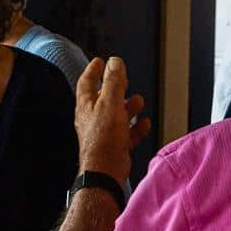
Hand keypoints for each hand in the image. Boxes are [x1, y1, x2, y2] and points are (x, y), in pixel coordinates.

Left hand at [75, 57, 150, 186]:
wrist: (106, 170)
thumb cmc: (103, 138)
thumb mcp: (110, 103)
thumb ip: (113, 82)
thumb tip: (114, 62)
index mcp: (86, 104)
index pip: (87, 81)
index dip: (93, 69)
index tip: (99, 61)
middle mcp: (92, 117)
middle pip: (103, 97)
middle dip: (114, 87)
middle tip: (122, 79)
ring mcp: (103, 131)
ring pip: (117, 114)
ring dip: (128, 107)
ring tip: (137, 101)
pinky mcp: (115, 145)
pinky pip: (127, 132)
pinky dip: (136, 127)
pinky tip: (143, 123)